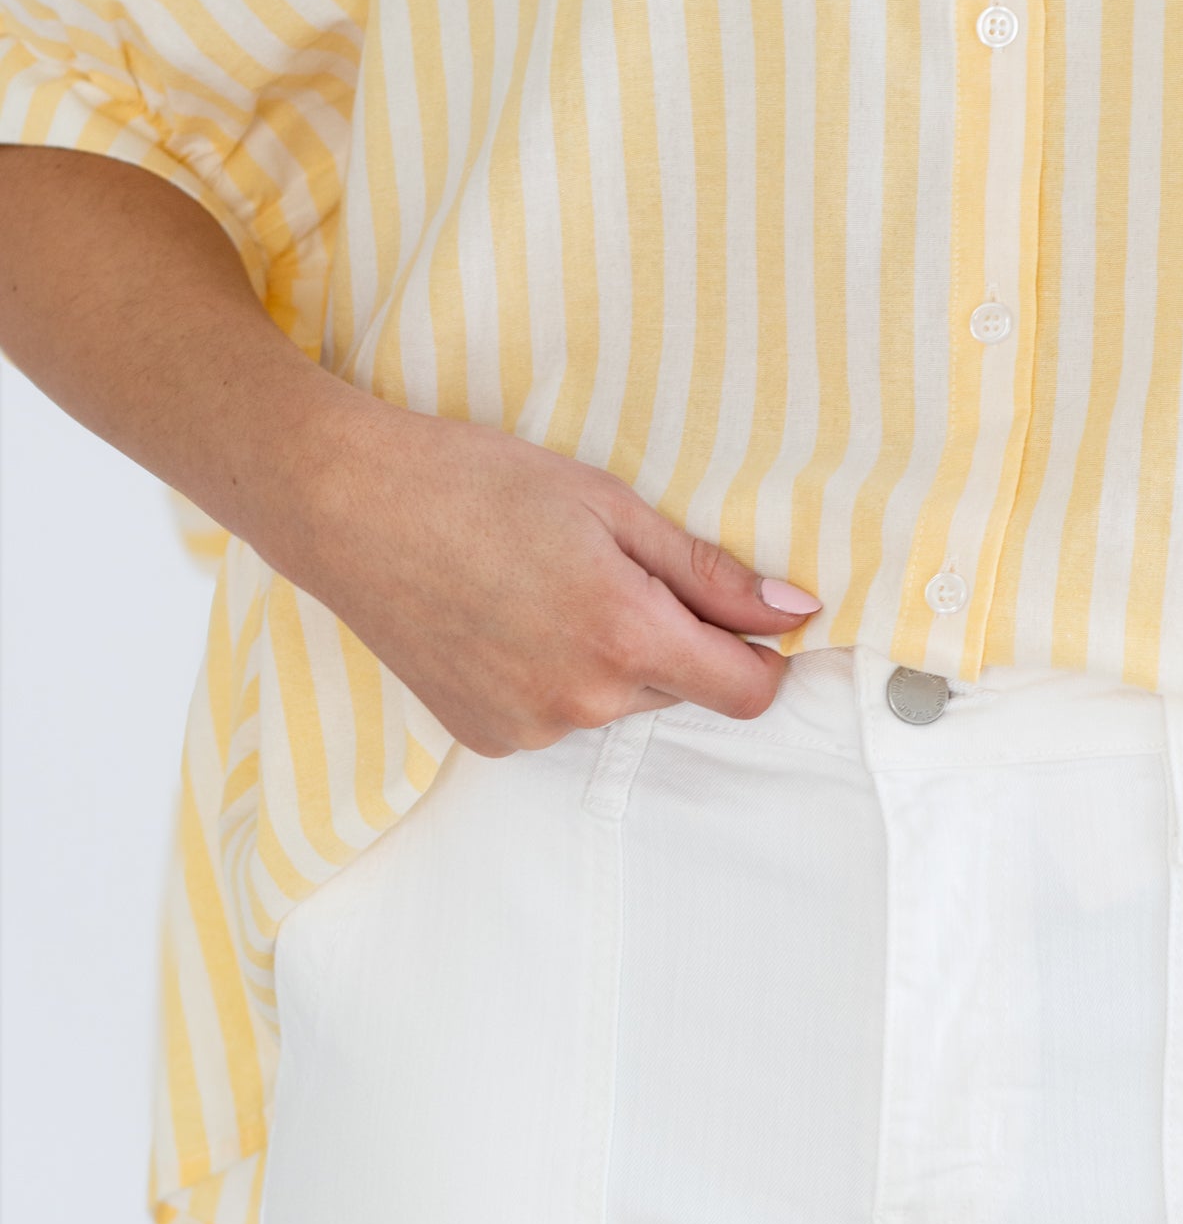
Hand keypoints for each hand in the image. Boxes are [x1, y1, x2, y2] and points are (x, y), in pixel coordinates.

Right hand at [284, 390, 820, 755]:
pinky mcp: (489, 739)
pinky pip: (558, 717)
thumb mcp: (611, 506)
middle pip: (682, 691)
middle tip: (607, 568)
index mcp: (625, 637)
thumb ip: (710, 572)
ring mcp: (532, 729)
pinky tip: (505, 622)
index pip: (746, 692)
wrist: (346, 505)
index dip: (759, 652)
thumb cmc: (477, 483)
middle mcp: (583, 701)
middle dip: (670, 639)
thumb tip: (795, 612)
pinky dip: (553, 678)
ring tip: (542, 588)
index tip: (743, 614)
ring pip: (618, 705)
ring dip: (610, 660)